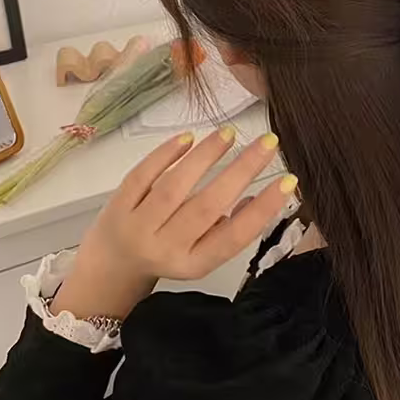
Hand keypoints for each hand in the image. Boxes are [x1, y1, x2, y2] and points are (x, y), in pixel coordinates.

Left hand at [51, 128, 295, 319]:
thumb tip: (259, 199)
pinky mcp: (117, 205)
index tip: (289, 181)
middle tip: (269, 143)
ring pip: (174, 188)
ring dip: (205, 157)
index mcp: (193, 263)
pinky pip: (142, 176)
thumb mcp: (201, 254)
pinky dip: (166, 155)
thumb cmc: (168, 254)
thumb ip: (227, 229)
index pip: (234, 237)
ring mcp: (137, 226)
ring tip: (230, 133)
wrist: (111, 267)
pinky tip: (190, 137)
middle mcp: (166, 247)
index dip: (263, 210)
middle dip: (242, 172)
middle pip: (207, 207)